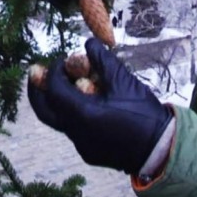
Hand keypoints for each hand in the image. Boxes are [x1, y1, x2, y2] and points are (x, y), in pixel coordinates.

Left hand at [28, 38, 172, 174]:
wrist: (160, 149)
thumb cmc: (143, 113)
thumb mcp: (124, 82)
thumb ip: (103, 60)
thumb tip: (88, 43)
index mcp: (83, 114)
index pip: (54, 90)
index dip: (53, 72)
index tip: (61, 60)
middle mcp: (76, 132)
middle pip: (44, 111)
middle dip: (36, 91)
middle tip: (35, 73)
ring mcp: (81, 146)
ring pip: (60, 121)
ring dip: (58, 102)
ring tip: (66, 85)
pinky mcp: (89, 153)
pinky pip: (74, 131)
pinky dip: (73, 115)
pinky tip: (87, 104)